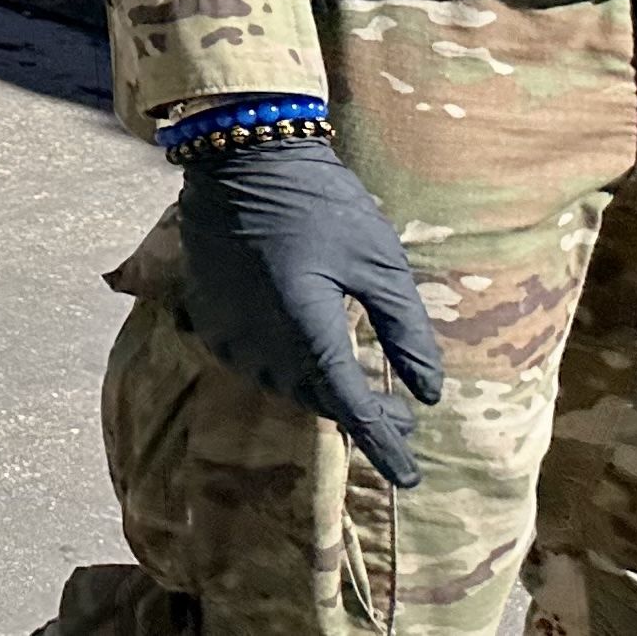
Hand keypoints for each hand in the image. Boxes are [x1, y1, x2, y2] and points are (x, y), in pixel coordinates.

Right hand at [177, 137, 444, 486]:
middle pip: (316, 400)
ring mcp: (230, 331)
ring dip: (320, 391)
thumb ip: (406, 332)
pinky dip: (284, 369)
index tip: (409, 476)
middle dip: (360, 414)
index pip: (351, 407)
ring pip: (282, 384)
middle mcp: (262, 342)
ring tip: (354, 388)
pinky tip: (303, 355)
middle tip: (399, 418)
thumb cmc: (322, 204)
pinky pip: (251, 363)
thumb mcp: (380, 264)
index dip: (384, 444)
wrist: (242, 160)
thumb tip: (428, 393)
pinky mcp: (208, 315)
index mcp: (308, 330)